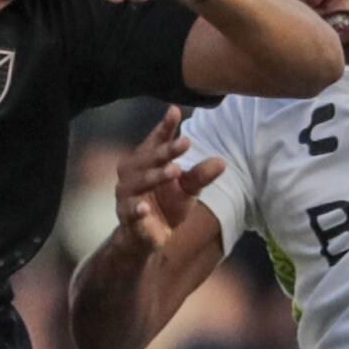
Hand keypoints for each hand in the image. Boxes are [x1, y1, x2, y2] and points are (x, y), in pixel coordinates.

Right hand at [115, 107, 223, 251]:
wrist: (147, 237)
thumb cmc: (166, 205)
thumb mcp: (187, 189)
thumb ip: (200, 175)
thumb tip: (221, 162)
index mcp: (146, 160)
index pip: (156, 139)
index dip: (165, 126)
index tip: (175, 111)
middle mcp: (133, 172)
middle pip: (150, 157)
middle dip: (167, 150)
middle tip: (186, 142)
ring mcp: (127, 193)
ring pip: (141, 181)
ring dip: (156, 176)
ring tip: (175, 170)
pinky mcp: (126, 215)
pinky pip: (131, 210)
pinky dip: (137, 209)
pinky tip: (144, 208)